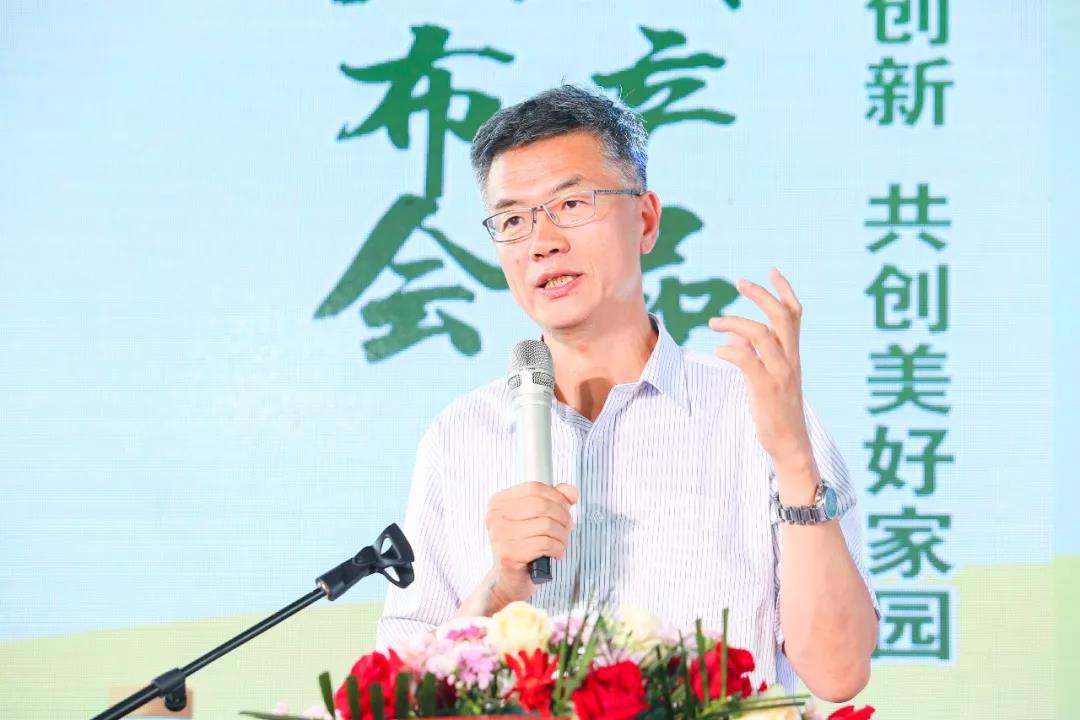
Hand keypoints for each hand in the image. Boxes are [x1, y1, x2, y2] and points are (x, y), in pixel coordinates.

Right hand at [484, 481, 577, 606]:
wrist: (509, 581)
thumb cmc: (524, 548)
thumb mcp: (538, 519)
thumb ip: (554, 500)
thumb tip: (571, 491)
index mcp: (499, 502)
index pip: (534, 488)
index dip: (557, 497)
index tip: (565, 509)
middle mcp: (496, 516)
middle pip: (543, 506)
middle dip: (563, 518)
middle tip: (566, 529)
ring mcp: (501, 535)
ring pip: (547, 525)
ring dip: (562, 536)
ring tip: (561, 543)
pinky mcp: (509, 554)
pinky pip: (545, 543)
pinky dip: (558, 548)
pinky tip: (555, 553)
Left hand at [709, 268, 813, 472]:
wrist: (790, 445)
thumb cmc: (776, 411)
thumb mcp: (765, 378)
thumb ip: (753, 354)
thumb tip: (735, 336)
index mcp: (793, 354)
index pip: (795, 315)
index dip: (785, 290)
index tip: (771, 271)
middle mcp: (790, 360)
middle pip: (782, 317)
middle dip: (761, 295)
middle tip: (739, 281)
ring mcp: (780, 375)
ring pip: (763, 336)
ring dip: (735, 322)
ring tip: (713, 321)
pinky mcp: (766, 390)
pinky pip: (748, 362)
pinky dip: (732, 351)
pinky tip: (718, 351)